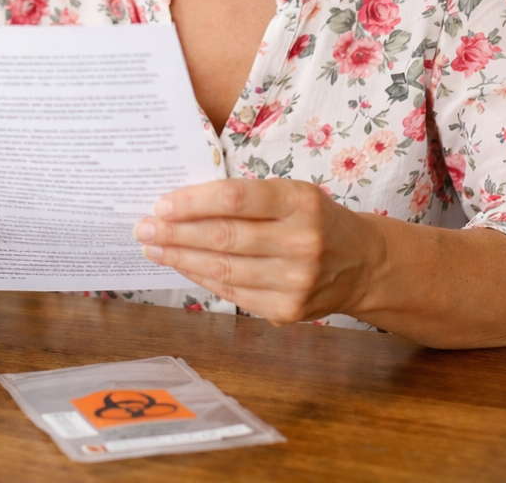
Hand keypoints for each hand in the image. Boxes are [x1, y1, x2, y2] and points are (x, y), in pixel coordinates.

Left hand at [133, 178, 382, 324]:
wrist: (363, 264)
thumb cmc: (313, 218)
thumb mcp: (291, 193)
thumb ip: (245, 197)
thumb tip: (180, 204)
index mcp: (300, 202)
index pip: (236, 200)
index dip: (193, 203)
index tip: (161, 205)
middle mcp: (301, 242)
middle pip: (224, 238)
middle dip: (175, 233)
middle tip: (142, 228)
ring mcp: (296, 282)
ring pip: (223, 270)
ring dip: (180, 259)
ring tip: (153, 248)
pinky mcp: (287, 311)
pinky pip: (232, 293)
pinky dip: (201, 279)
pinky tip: (181, 266)